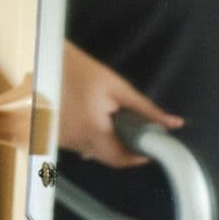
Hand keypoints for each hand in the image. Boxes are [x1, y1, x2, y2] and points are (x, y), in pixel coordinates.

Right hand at [58, 42, 178, 167]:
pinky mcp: (50, 137)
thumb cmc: (82, 70)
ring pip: (91, 152)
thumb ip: (146, 110)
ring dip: (102, 142)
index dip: (137, 157)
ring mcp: (60, 140)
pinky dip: (86, 137)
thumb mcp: (117, 87)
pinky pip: (77, 145)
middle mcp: (74, 140)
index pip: (119, 159)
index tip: (147, 148)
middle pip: (105, 158)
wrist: (45, 60)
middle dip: (121, 148)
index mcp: (93, 129)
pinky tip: (85, 117)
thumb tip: (174, 124)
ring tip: (103, 117)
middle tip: (127, 127)